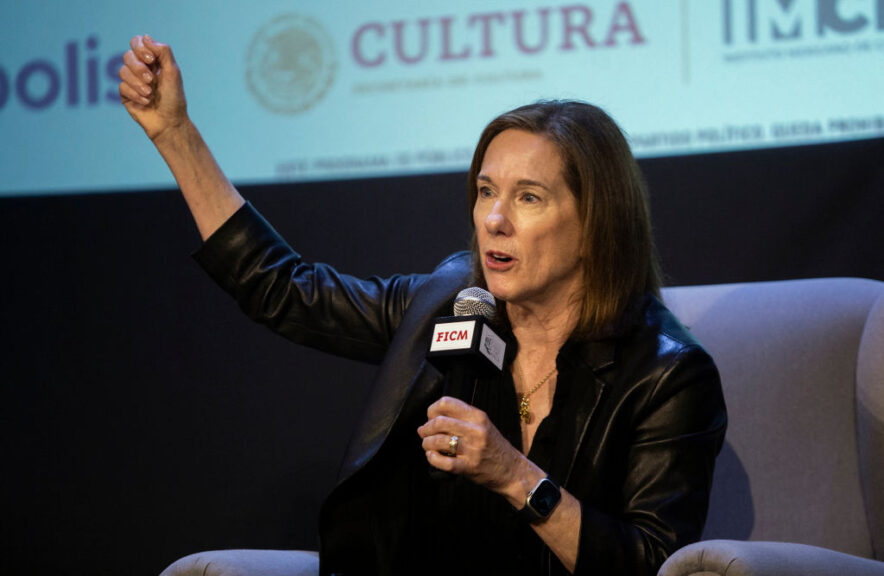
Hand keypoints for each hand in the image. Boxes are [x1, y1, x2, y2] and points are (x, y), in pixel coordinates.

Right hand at [118, 35, 187, 141]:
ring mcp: (132, 81)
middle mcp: (141, 69)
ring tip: (150, 94)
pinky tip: (146, 102)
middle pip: (128, 56)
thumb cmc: (174, 98)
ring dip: (138, 83)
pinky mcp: (125, 94)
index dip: (140, 48)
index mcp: (153, 61)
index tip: (151, 59)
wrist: (170, 122)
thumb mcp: (173, 72)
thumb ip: (163, 51)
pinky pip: (122, 87)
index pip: (137, 42)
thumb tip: (146, 37)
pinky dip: (135, 94)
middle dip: (139, 67)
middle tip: (151, 80)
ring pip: (122, 71)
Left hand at [417, 396, 535, 494]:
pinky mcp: (469, 467)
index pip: (447, 403)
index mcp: (478, 416)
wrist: (512, 471)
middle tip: (425, 434)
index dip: (432, 409)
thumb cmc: (494, 448)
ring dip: (427, 444)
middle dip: (427, 428)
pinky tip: (432, 457)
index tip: (430, 417)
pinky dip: (432, 459)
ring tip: (428, 446)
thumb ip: (459, 421)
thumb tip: (425, 424)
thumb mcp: (483, 426)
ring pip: (438, 441)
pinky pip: (443, 462)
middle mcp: (476, 430)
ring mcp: (473, 449)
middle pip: (439, 422)